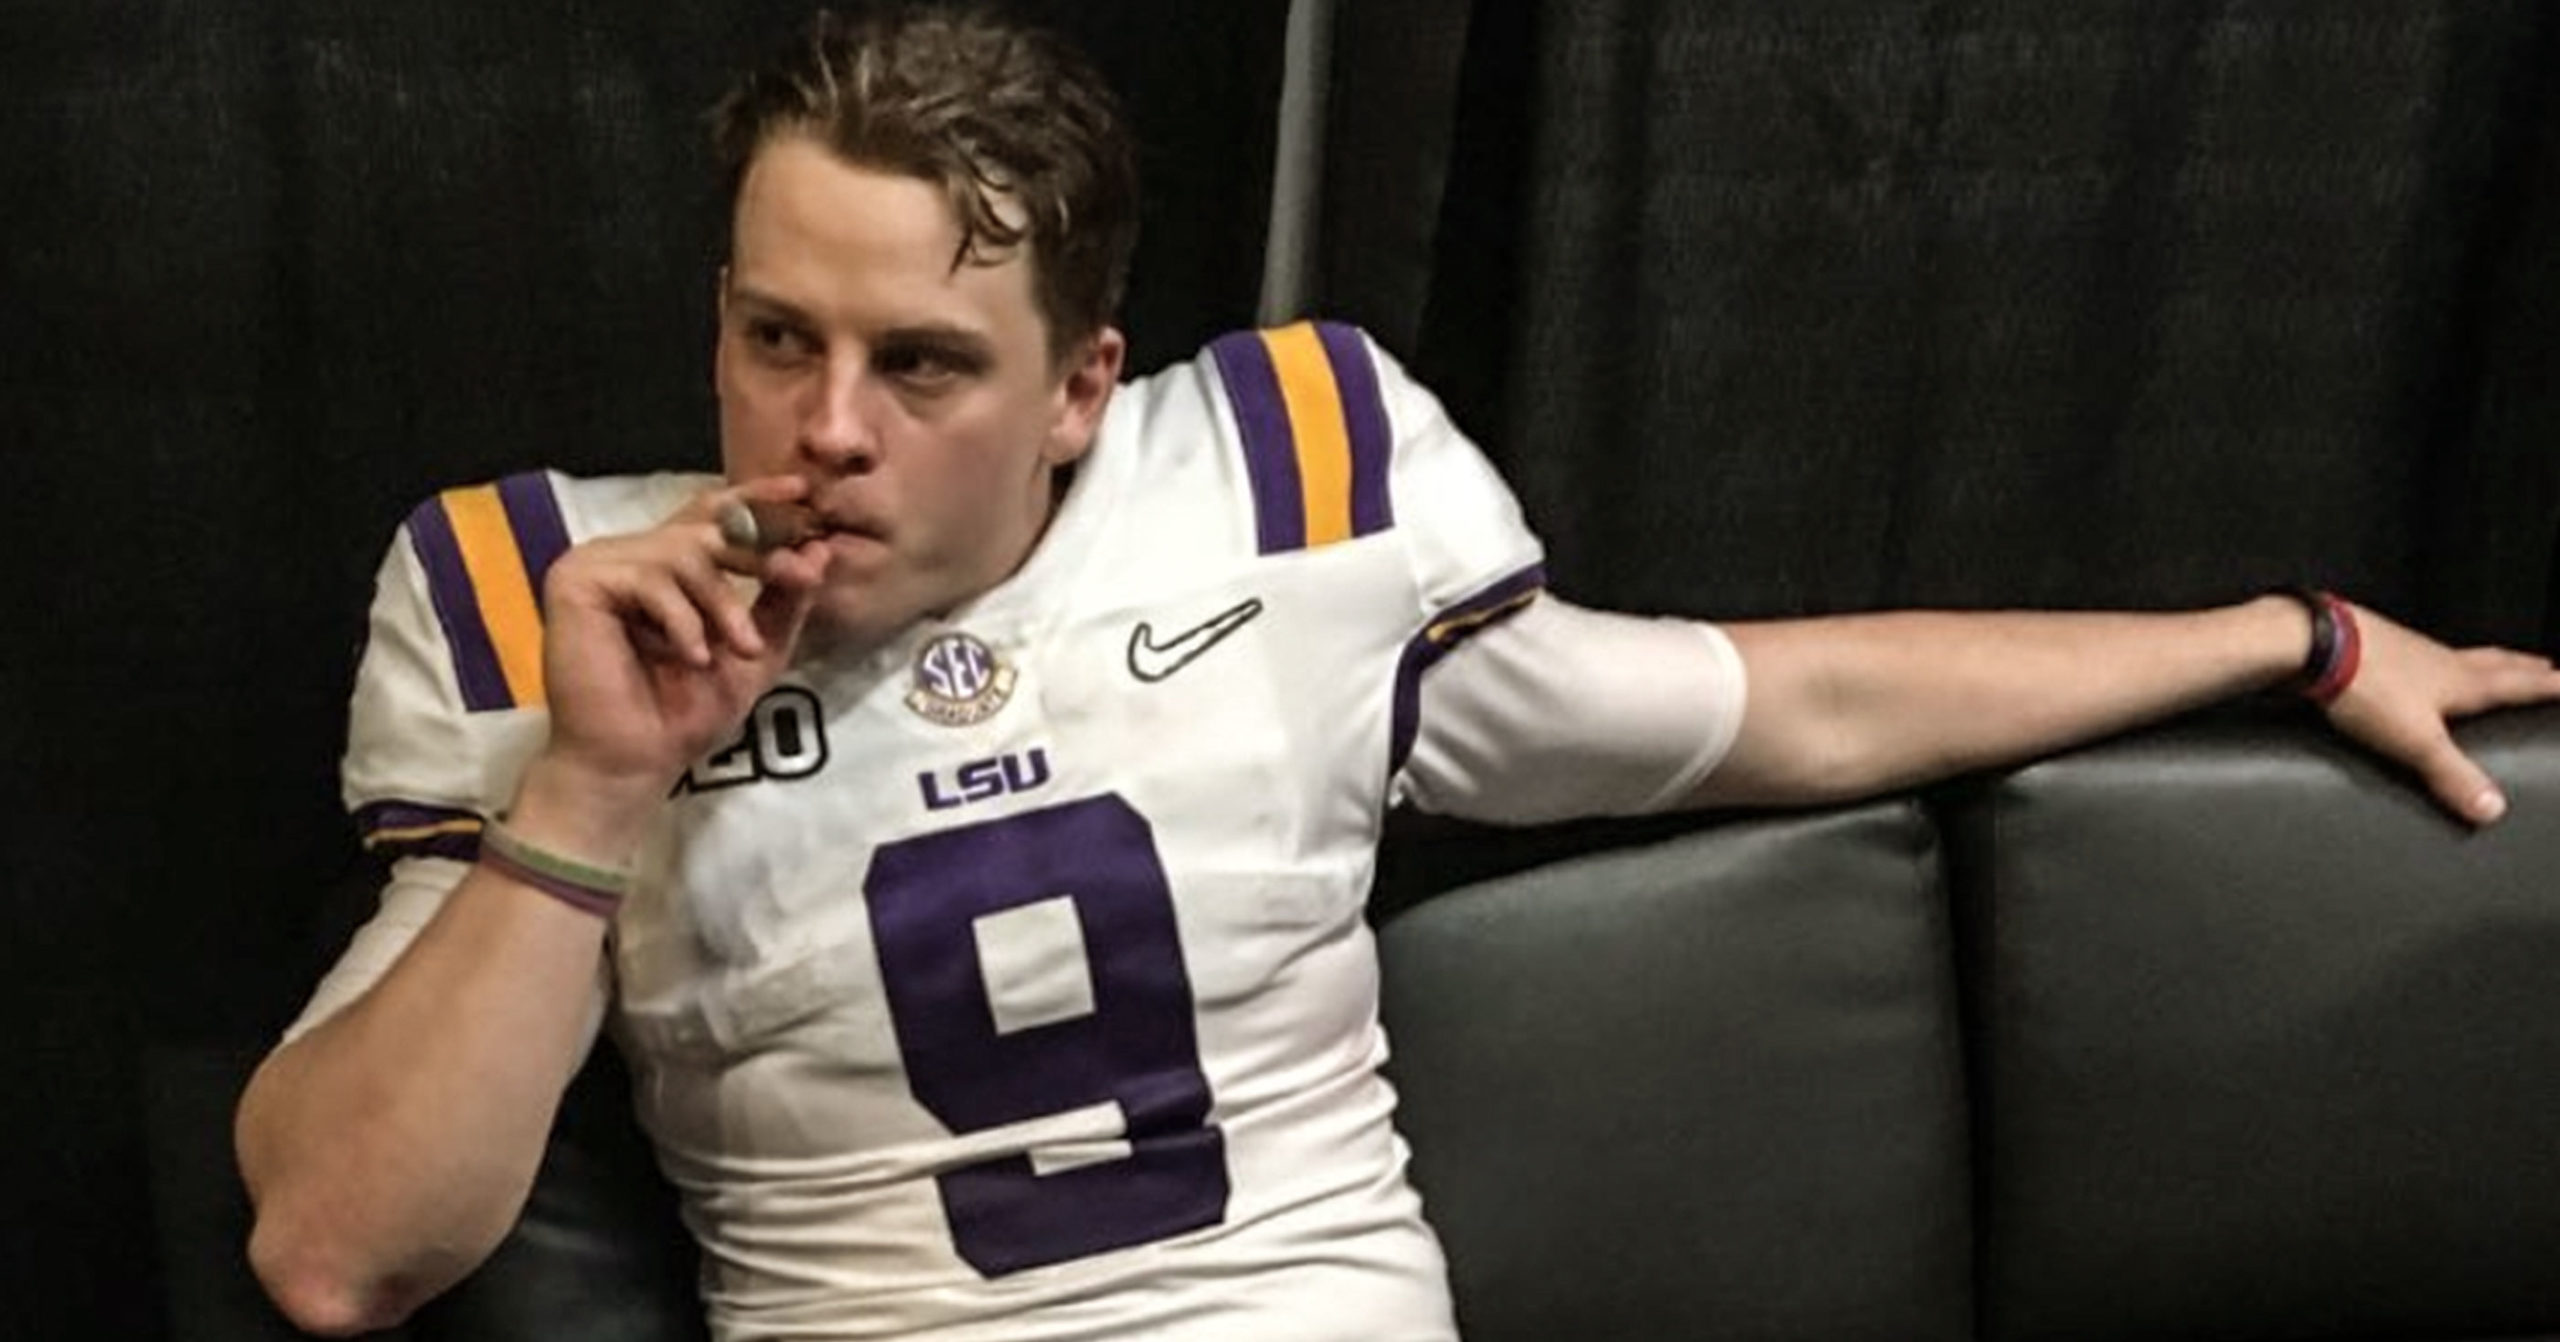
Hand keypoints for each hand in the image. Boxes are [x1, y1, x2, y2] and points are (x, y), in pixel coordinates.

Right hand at [523, 477, 829, 832]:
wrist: (635, 760)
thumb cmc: (686, 712)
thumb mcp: (756, 651)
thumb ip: (783, 601)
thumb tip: (819, 554)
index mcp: (665, 566)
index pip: (711, 515)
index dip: (755, 498)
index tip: (802, 490)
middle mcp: (629, 555)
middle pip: (705, 525)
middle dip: (759, 551)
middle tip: (795, 575)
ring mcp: (598, 564)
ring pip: (683, 551)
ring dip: (723, 602)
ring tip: (738, 648)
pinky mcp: (574, 581)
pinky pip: (647, 576)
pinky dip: (681, 620)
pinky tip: (691, 657)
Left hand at [2317, 601, 2559, 824]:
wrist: (2312, 643)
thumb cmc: (2368, 686)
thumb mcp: (2416, 740)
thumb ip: (2452, 775)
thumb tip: (2493, 810)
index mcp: (2461, 681)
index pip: (2519, 685)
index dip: (2551, 686)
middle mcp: (2442, 660)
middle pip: (2495, 662)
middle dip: (2524, 666)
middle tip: (2545, 665)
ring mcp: (2409, 649)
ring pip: (2459, 655)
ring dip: (2484, 660)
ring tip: (2493, 664)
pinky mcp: (2377, 646)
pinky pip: (2420, 653)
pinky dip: (2436, 660)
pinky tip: (2421, 666)